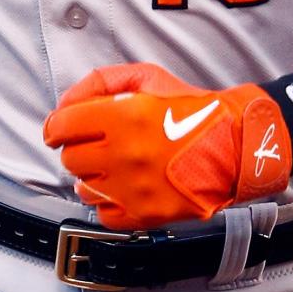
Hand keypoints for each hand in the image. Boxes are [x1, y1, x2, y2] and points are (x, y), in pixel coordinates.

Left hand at [42, 62, 291, 230]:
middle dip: (80, 150)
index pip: (61, 126)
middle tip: (98, 146)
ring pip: (84, 189)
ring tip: (115, 167)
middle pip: (71, 159)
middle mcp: (124, 155)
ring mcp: (133, 189)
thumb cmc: (191, 109)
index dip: (57, 127)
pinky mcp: (145, 214)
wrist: (235, 144)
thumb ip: (99, 83)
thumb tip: (66, 104)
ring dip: (93, 177)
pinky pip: (104, 215)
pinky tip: (123, 188)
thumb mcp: (147, 76)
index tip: (61, 131)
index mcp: (122, 117)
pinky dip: (108, 203)